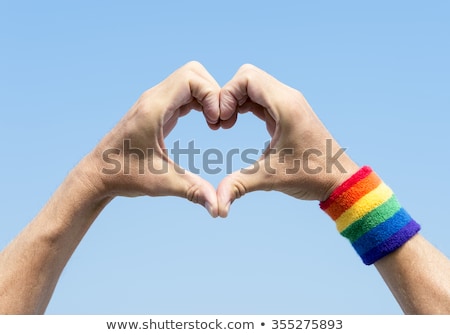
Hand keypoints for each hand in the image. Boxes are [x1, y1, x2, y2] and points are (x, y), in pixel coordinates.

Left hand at [85, 61, 220, 216]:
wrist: (98, 175)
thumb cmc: (125, 176)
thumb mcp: (162, 183)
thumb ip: (193, 192)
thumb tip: (219, 210)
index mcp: (153, 109)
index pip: (191, 78)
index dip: (212, 95)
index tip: (216, 122)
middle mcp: (153, 99)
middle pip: (194, 72)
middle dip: (214, 92)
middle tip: (218, 121)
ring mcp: (154, 102)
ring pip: (190, 80)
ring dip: (208, 96)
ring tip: (214, 123)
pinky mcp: (156, 109)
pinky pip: (184, 93)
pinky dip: (200, 102)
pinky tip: (206, 122)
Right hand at [217, 64, 358, 216]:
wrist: (339, 180)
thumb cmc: (312, 176)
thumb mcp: (271, 178)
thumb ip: (239, 186)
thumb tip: (217, 206)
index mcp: (286, 105)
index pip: (247, 78)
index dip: (227, 95)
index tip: (222, 121)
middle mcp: (288, 98)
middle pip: (247, 76)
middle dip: (228, 95)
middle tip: (222, 122)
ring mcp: (288, 104)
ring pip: (253, 86)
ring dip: (235, 100)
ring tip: (226, 125)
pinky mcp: (287, 112)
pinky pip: (260, 98)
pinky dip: (244, 106)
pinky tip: (236, 124)